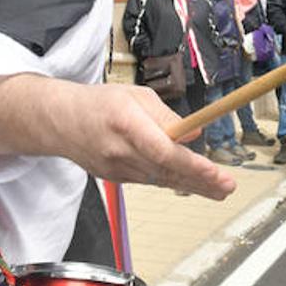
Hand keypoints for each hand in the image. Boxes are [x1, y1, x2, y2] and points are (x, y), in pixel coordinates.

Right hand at [0, 76, 236, 200]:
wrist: (58, 121)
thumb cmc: (101, 102)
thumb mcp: (137, 96)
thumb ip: (166, 116)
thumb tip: (192, 135)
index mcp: (125, 123)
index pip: (164, 152)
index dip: (193, 165)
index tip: (216, 172)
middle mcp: (119, 150)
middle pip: (167, 171)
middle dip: (201, 181)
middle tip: (228, 187)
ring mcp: (115, 168)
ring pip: (160, 178)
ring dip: (192, 185)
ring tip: (219, 189)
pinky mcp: (114, 178)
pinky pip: (149, 179)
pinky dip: (172, 180)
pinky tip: (193, 183)